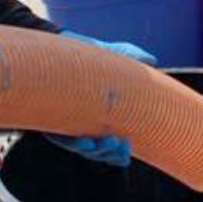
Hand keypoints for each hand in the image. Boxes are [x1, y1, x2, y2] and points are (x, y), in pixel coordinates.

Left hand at [40, 30, 153, 164]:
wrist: (62, 46)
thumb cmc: (93, 55)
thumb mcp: (116, 56)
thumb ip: (134, 57)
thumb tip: (152, 60)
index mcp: (101, 119)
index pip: (110, 145)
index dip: (117, 156)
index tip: (126, 155)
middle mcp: (82, 125)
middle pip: (96, 151)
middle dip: (110, 154)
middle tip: (123, 147)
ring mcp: (66, 123)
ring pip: (81, 147)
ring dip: (96, 150)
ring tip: (111, 142)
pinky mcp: (50, 118)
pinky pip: (61, 137)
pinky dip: (74, 142)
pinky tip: (85, 140)